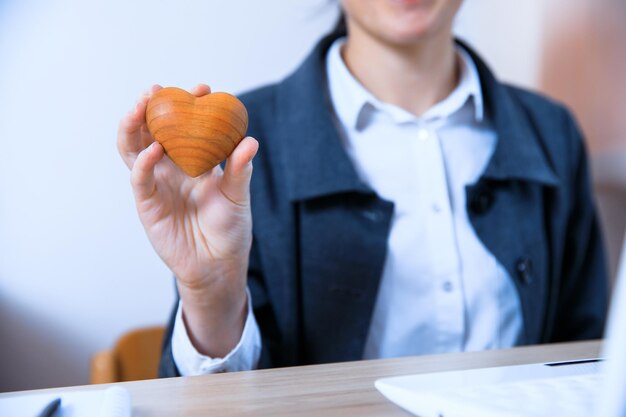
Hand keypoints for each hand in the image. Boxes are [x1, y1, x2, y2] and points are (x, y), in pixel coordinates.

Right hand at [117, 84, 258, 354]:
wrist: (218, 264)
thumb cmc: (230, 229)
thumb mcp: (237, 196)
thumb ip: (239, 170)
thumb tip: (250, 141)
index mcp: (194, 162)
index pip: (186, 127)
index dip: (190, 106)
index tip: (202, 88)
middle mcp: (171, 168)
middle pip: (152, 131)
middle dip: (151, 109)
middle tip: (158, 90)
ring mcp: (156, 184)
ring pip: (135, 149)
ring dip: (134, 127)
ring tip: (141, 106)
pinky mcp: (147, 204)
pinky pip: (140, 179)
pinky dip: (143, 163)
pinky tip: (154, 150)